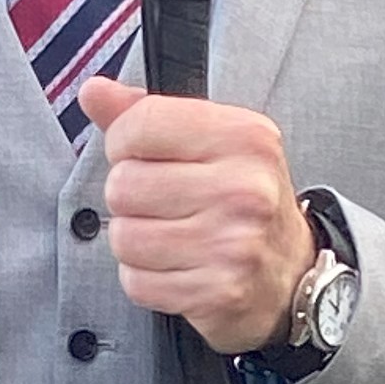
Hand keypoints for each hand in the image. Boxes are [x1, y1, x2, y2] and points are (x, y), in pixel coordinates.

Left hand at [80, 72, 316, 354]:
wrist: (291, 272)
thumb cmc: (243, 200)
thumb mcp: (210, 141)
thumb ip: (147, 113)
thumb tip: (93, 91)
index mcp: (244, 137)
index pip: (139, 124)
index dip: (124, 143)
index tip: (144, 156)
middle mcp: (243, 188)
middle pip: (123, 185)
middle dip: (131, 197)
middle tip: (166, 204)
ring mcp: (233, 244)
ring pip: (124, 237)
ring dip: (136, 241)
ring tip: (172, 236)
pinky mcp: (217, 292)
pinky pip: (136, 282)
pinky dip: (146, 278)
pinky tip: (177, 267)